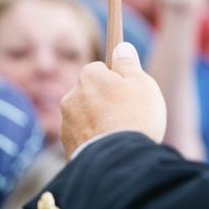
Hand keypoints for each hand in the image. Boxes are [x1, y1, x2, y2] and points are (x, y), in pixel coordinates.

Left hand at [60, 43, 166, 158]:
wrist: (119, 161)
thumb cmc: (134, 116)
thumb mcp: (141, 82)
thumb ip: (128, 63)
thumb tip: (121, 47)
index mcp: (89, 77)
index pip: (99, 69)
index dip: (116, 78)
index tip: (128, 89)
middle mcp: (71, 97)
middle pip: (91, 93)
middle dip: (105, 100)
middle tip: (129, 113)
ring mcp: (67, 124)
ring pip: (86, 116)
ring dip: (100, 121)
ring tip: (123, 133)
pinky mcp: (68, 148)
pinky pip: (84, 137)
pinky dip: (95, 140)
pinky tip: (113, 147)